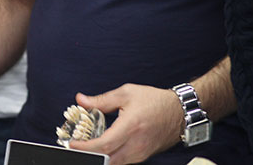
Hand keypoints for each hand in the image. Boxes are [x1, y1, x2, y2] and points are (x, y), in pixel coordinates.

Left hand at [68, 84, 183, 164]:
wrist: (180, 112)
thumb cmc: (154, 101)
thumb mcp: (126, 94)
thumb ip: (101, 100)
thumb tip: (81, 100)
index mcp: (131, 126)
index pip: (105, 144)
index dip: (86, 147)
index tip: (73, 144)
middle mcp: (137, 144)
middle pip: (108, 159)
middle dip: (89, 155)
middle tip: (76, 147)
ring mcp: (141, 153)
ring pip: (115, 162)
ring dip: (100, 157)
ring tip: (86, 146)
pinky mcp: (143, 156)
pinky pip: (123, 161)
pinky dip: (110, 157)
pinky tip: (101, 148)